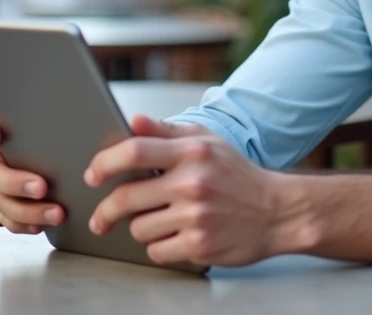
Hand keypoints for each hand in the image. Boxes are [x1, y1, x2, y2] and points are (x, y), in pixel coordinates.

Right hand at [0, 122, 62, 233]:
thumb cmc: (68, 142)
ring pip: (2, 202)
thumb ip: (55, 125)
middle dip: (15, 182)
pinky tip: (43, 225)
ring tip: (57, 212)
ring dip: (28, 210)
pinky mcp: (12, 211)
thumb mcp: (61, 130)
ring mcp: (3, 189)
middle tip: (41, 187)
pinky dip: (25, 225)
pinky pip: (10, 221)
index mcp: (6, 140)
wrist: (78, 171)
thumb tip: (71, 118)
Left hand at [85, 115, 293, 266]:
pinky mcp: (200, 246)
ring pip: (138, 228)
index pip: (135, 151)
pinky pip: (156, 250)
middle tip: (101, 217)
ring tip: (159, 220)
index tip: (93, 174)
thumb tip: (132, 120)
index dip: (105, 163)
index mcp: (193, 152)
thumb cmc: (238, 175)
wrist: (279, 212)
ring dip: (141, 227)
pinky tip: (175, 236)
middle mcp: (193, 183)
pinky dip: (159, 246)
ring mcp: (196, 217)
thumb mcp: (207, 142)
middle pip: (126, 198)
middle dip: (106, 210)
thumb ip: (166, 131)